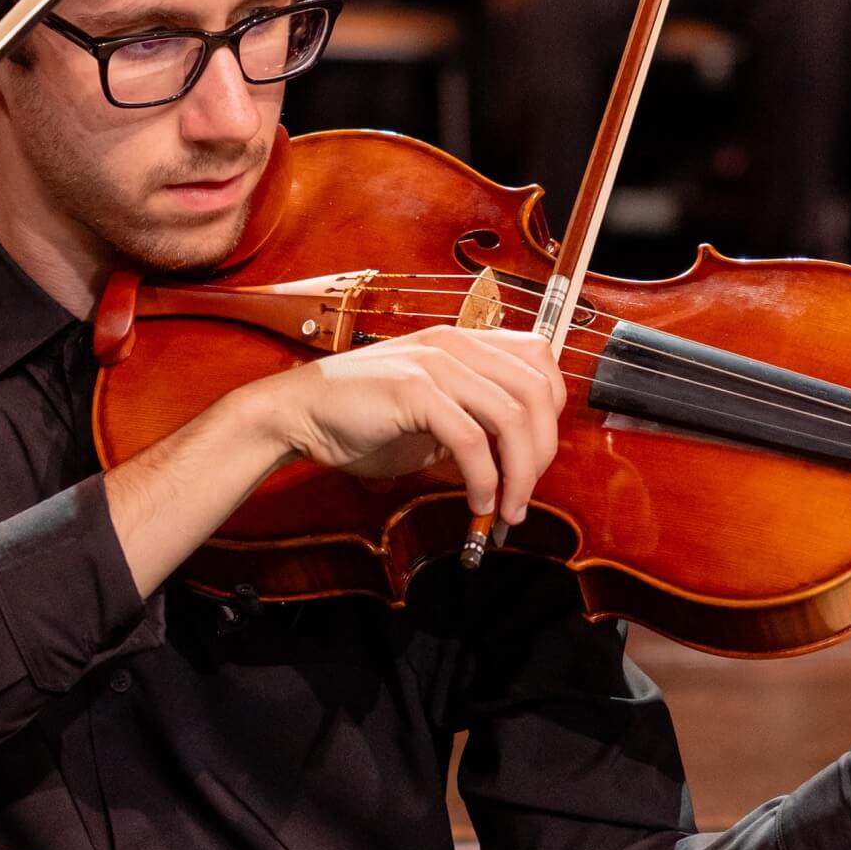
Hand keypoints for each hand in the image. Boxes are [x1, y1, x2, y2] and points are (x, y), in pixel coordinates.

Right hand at [258, 325, 566, 525]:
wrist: (299, 413)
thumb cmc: (362, 416)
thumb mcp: (433, 411)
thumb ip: (476, 420)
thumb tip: (519, 458)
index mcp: (463, 341)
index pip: (540, 360)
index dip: (551, 411)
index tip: (539, 455)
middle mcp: (454, 343)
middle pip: (536, 392)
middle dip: (543, 452)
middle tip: (527, 492)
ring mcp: (434, 363)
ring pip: (511, 417)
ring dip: (520, 473)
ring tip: (507, 507)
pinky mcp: (413, 390)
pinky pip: (470, 440)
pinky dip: (484, 479)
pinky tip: (478, 502)